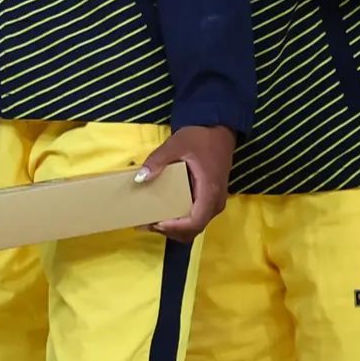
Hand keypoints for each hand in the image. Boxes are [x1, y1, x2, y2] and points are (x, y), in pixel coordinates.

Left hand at [137, 125, 235, 242]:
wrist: (220, 129)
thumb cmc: (200, 137)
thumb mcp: (177, 144)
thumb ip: (158, 160)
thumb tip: (140, 178)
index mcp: (210, 191)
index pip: (195, 222)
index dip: (174, 228)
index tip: (155, 222)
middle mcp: (215, 202)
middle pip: (193, 230)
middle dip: (169, 231)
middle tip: (147, 223)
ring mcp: (214, 202)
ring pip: (194, 227)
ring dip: (173, 228)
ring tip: (151, 220)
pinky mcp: (210, 199)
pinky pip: (195, 218)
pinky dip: (179, 222)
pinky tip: (163, 213)